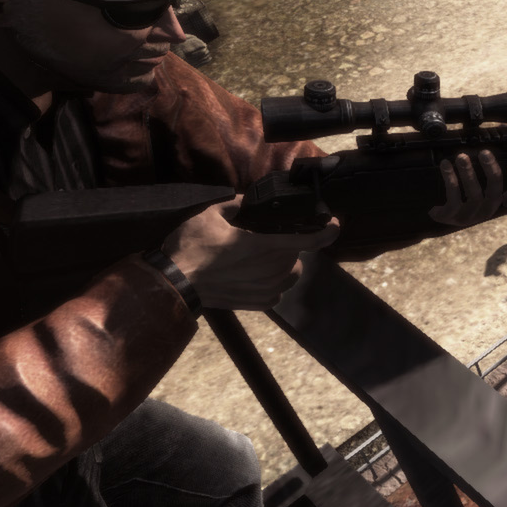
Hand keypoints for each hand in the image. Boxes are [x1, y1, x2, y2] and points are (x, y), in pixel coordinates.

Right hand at [161, 198, 339, 310]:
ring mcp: (264, 290)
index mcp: (262, 246)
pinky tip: (257, 276)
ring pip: (291, 276)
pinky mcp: (257, 305)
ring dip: (284, 265)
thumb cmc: (190, 246)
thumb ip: (236, 205)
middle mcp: (269, 270)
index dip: (326, 232)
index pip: (307, 241)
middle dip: (289, 245)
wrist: (173, 282)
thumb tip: (247, 201)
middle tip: (268, 239)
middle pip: (297, 256)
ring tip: (265, 258)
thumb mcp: (211, 215)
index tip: (332, 223)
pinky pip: (278, 294)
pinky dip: (274, 285)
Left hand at [429, 151, 506, 226]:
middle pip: (495, 193)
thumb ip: (497, 151)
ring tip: (461, 156)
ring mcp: (470, 216)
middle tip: (484, 152)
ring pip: (474, 195)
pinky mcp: (452, 217)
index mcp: (496, 200)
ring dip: (468, 173)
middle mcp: (487, 210)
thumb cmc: (464, 187)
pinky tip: (445, 165)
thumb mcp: (480, 172)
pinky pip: (454, 198)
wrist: (435, 207)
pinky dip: (450, 179)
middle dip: (491, 171)